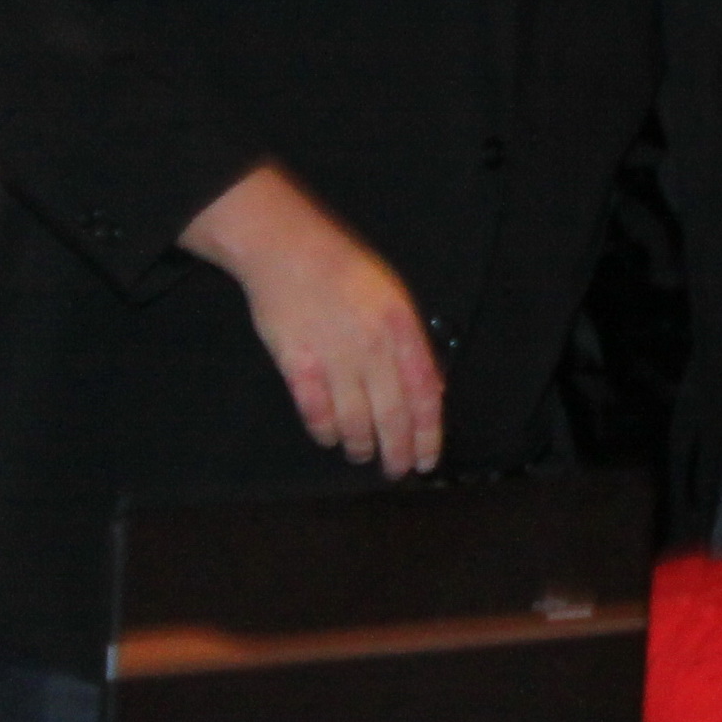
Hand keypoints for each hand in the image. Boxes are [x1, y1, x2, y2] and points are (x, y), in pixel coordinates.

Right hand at [183, 163, 443, 476]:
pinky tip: (330, 437)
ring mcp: (334, 356)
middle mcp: (373, 346)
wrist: (290, 250)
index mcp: (402, 329)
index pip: (424, 394)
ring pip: (354, 420)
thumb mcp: (395, 299)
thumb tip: (432, 390)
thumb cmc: (346, 272)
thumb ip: (413, 345)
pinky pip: (316, 410)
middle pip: (392, 414)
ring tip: (364, 453)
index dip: (428, 433)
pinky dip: (325, 430)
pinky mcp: (297, 363)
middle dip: (398, 451)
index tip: (427, 459)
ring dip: (361, 445)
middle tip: (396, 471)